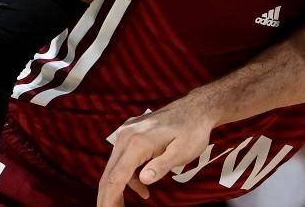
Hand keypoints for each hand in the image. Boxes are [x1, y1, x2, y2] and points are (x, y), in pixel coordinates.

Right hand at [97, 94, 214, 205]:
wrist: (196, 108)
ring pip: (114, 166)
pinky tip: (142, 187)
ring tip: (122, 206)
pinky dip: (129, 175)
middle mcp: (127, 136)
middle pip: (109, 173)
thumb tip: (144, 180)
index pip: (116, 177)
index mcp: (137, 142)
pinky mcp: (131, 132)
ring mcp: (127, 132)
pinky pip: (123, 157)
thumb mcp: (182, 152)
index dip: (110, 198)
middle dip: (108, 196)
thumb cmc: (193, 130)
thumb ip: (162, 166)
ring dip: (118, 188)